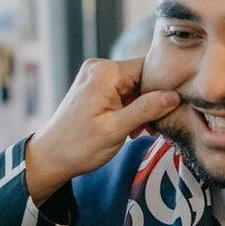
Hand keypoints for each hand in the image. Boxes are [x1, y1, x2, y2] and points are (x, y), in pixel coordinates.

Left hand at [24, 57, 179, 203]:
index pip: (148, 67)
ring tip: (138, 131)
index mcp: (106, 72)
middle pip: (142, 77)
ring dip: (141, 108)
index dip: (163, 87)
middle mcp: (100, 67)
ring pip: (134, 86)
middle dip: (152, 101)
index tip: (173, 108)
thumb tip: (174, 96)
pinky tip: (130, 127)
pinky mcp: (95, 87)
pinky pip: (123, 92)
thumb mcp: (116, 129)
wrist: (50, 157)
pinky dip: (130, 109)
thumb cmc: (79, 146)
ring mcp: (96, 76)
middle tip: (153, 127)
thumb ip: (146, 109)